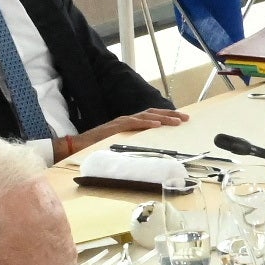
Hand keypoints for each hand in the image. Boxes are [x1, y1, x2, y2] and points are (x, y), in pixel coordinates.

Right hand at [58, 109, 176, 160]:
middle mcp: (127, 120)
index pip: (152, 116)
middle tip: (186, 118)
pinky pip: (134, 123)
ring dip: (164, 117)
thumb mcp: (121, 145)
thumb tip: (150, 151)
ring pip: (147, 116)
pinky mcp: (116, 127)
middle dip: (171, 114)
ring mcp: (122, 122)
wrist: (78, 146)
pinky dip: (147, 122)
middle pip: (153, 113)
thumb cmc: (98, 147)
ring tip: (177, 121)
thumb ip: (134, 144)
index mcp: (130, 123)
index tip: (181, 119)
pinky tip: (158, 124)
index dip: (167, 116)